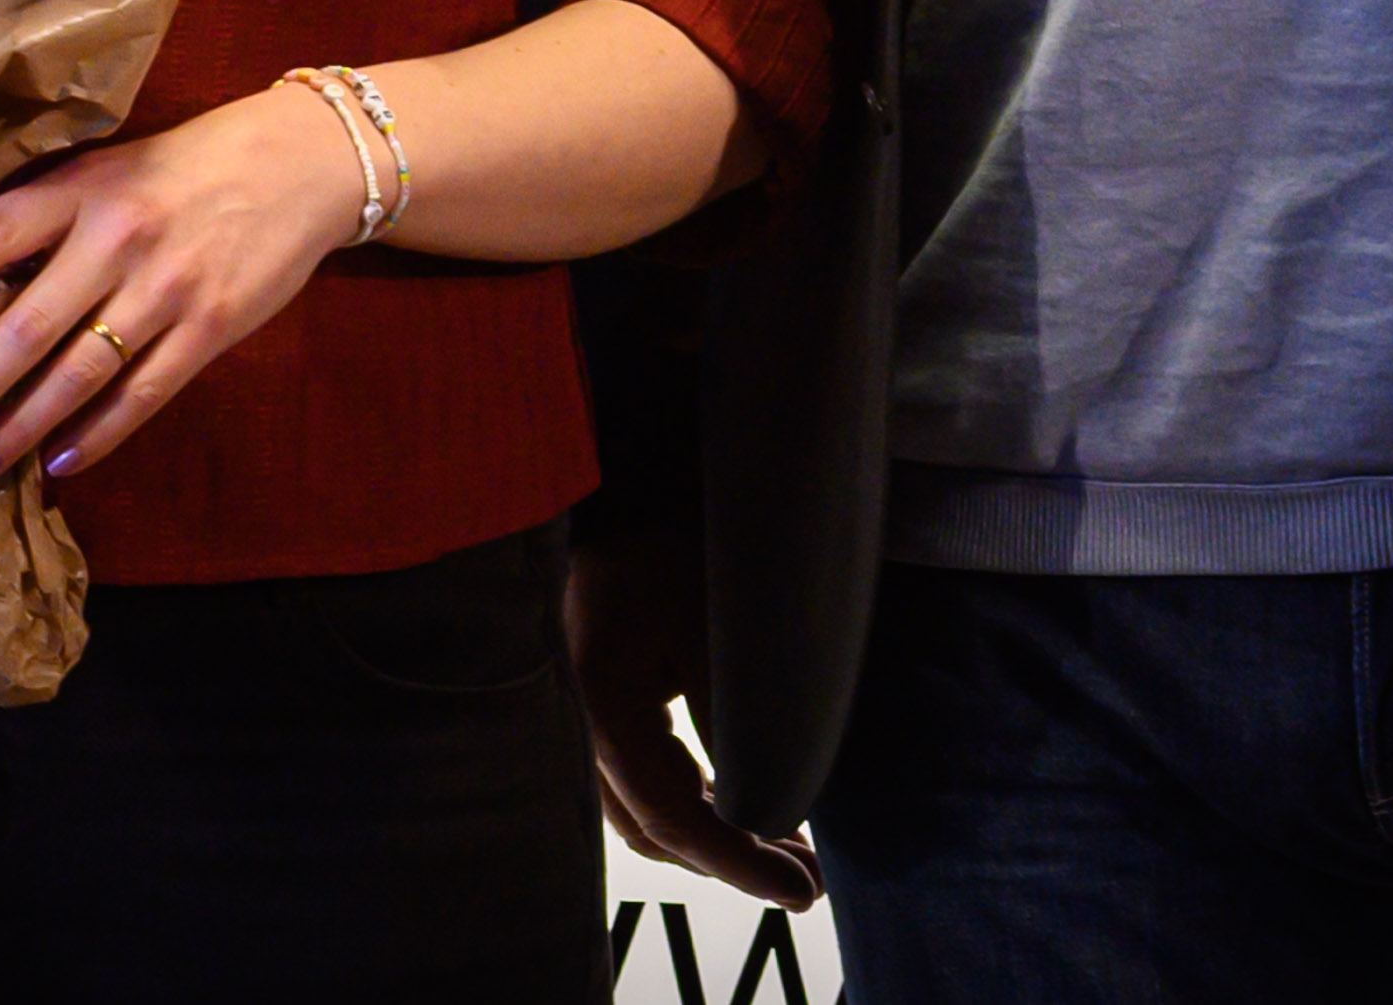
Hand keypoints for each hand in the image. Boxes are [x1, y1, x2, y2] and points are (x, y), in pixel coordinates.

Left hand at [0, 81, 366, 479]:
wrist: (296, 164)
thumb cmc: (184, 167)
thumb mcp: (107, 171)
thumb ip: (46, 217)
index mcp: (83, 191)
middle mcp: (118, 238)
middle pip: (26, 324)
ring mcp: (167, 287)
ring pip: (79, 373)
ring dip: (23, 426)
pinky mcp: (210, 327)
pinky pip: (143, 393)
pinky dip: (99, 433)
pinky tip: (62, 459)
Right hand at [570, 527, 820, 910]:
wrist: (619, 502)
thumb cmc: (662, 551)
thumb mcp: (710, 626)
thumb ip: (734, 720)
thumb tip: (770, 809)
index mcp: (603, 710)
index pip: (672, 817)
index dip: (738, 863)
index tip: (799, 891)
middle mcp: (582, 731)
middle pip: (657, 831)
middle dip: (736, 863)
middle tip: (810, 884)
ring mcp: (588, 726)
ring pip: (652, 816)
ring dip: (722, 842)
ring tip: (795, 857)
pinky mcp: (607, 717)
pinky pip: (650, 786)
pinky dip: (703, 810)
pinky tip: (752, 815)